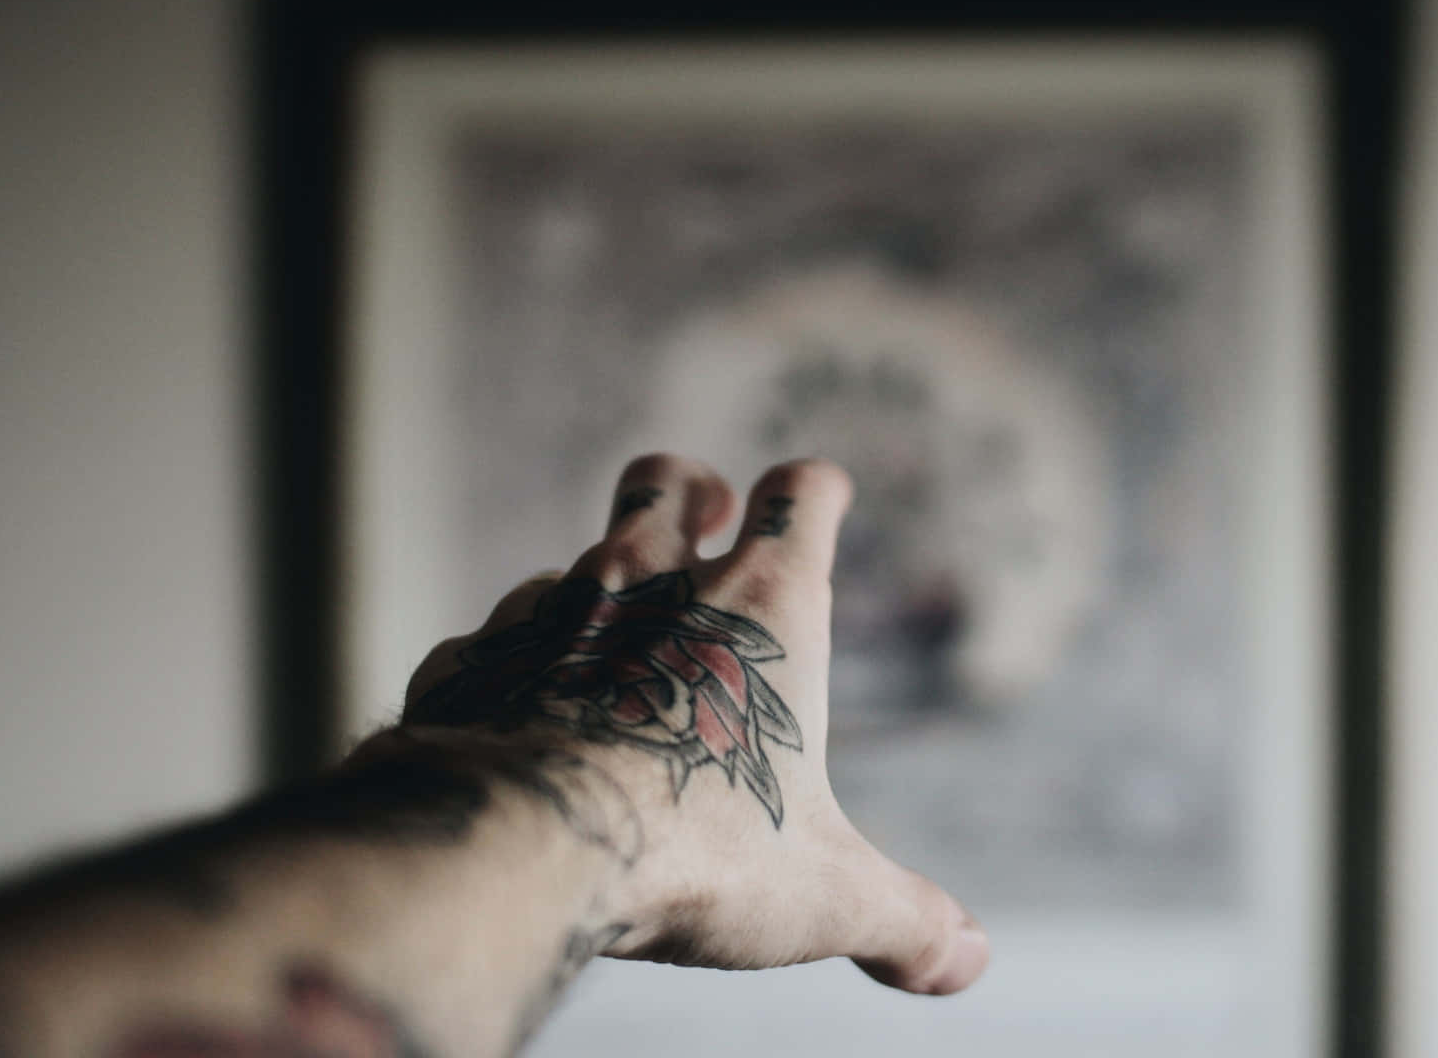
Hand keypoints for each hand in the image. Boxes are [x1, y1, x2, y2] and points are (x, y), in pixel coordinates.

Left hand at [395, 454, 989, 995]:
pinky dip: (515, 666)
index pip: (800, 494)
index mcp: (760, 605)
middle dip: (689, 489)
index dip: (816, 490)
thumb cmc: (692, 850)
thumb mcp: (824, 896)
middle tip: (705, 516)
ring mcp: (548, 611)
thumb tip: (968, 958)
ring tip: (617, 651)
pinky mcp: (469, 661)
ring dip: (599, 590)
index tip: (821, 496)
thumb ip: (904, 920)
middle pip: (665, 479)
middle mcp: (649, 580)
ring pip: (574, 560)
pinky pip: (490, 641)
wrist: (517, 846)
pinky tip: (526, 716)